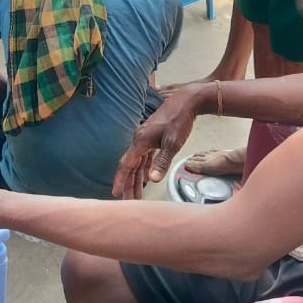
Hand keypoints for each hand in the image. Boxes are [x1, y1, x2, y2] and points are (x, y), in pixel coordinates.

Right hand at [112, 84, 203, 199]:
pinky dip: (145, 168)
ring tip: (136, 195)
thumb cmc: (179, 121)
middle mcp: (139, 139)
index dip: (120, 180)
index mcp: (140, 141)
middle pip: (130, 166)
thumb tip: (152, 180)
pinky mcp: (153, 137)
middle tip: (128, 201)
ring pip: (138, 162)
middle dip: (129, 184)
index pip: (126, 164)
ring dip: (137, 178)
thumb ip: (162, 162)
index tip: (116, 194)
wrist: (186, 101)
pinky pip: (145, 157)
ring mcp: (145, 138)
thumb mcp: (172, 143)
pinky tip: (148, 177)